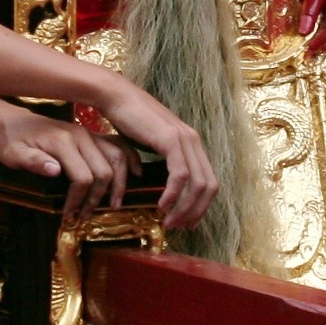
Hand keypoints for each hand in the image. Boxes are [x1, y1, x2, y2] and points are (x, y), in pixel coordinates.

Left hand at [0, 109, 131, 211]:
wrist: (15, 122)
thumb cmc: (13, 141)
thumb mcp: (14, 154)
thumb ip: (33, 162)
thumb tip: (55, 171)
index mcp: (63, 142)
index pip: (83, 177)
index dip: (79, 200)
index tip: (69, 216)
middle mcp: (82, 136)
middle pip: (104, 171)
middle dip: (98, 197)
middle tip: (86, 216)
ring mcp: (91, 134)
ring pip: (117, 158)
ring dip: (119, 183)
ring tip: (114, 204)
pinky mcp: (94, 136)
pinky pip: (119, 146)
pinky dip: (130, 160)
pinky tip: (135, 174)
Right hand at [98, 89, 220, 235]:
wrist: (116, 97)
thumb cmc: (129, 121)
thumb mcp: (152, 145)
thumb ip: (164, 162)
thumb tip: (167, 186)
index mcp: (192, 143)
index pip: (209, 182)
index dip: (201, 206)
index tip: (187, 223)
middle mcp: (194, 140)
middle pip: (209, 186)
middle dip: (196, 212)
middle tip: (179, 227)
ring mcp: (185, 139)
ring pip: (198, 184)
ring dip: (185, 208)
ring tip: (169, 221)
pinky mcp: (171, 139)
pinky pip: (180, 175)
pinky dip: (173, 194)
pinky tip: (161, 204)